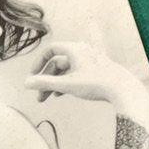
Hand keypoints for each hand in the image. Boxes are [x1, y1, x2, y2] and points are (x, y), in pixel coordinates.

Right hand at [24, 41, 148, 125]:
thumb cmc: (96, 84)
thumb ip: (44, 83)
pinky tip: (59, 94)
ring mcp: (90, 61)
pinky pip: (75, 74)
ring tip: (47, 98)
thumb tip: (25, 83)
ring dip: (54, 83)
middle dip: (46, 79)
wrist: (123, 90)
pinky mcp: (95, 70)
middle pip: (57, 63)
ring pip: (66, 71)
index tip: (33, 76)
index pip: (51, 50)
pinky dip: (65, 82)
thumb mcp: (67, 84)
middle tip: (38, 96)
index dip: (39, 63)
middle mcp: (82, 52)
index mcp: (75, 50)